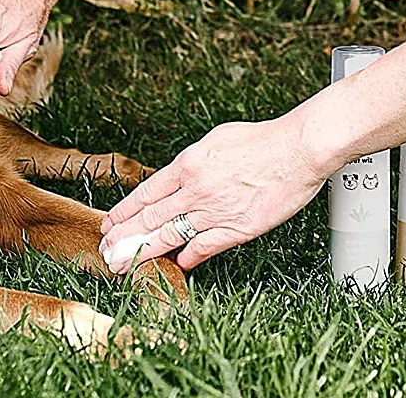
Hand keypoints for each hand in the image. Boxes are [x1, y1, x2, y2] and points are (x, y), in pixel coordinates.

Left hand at [97, 114, 330, 270]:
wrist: (298, 150)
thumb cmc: (262, 141)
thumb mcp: (214, 141)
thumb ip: (192, 163)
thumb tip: (177, 176)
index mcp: (187, 165)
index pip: (145, 194)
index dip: (124, 212)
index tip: (109, 225)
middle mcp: (195, 190)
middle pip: (150, 218)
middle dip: (125, 237)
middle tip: (107, 251)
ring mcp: (216, 211)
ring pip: (170, 236)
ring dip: (145, 252)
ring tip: (125, 264)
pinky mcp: (238, 229)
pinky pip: (204, 248)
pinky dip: (187, 258)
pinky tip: (175, 265)